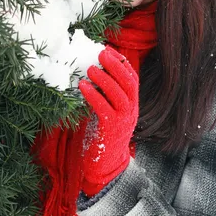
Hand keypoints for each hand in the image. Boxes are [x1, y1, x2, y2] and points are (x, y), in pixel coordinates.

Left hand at [78, 46, 138, 194]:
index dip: (121, 63)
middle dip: (115, 66)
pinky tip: (83, 86)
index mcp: (132, 105)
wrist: (107, 165)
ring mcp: (124, 120)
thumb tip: (92, 73)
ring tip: (90, 68)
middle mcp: (132, 111)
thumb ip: (105, 96)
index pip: (132, 79)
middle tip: (101, 53)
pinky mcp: (112, 129)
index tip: (109, 50)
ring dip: (104, 79)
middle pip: (128, 83)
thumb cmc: (104, 136)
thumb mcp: (108, 112)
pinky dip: (94, 95)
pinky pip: (104, 108)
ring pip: (119, 94)